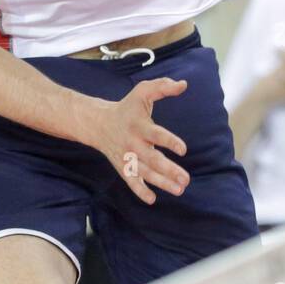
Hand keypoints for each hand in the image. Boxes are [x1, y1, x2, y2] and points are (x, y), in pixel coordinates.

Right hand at [91, 78, 189, 205]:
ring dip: (161, 183)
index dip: (169, 141)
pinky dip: (140, 191)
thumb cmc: (127, 107)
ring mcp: (126, 157)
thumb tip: (183, 84)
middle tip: (186, 179)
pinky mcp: (122, 167)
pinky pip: (130, 182)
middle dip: (169, 170)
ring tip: (179, 189)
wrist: (99, 123)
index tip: (183, 150)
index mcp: (139, 125)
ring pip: (144, 173)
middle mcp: (132, 143)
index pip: (155, 134)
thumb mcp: (142, 91)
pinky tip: (152, 199)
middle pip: (152, 159)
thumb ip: (162, 86)